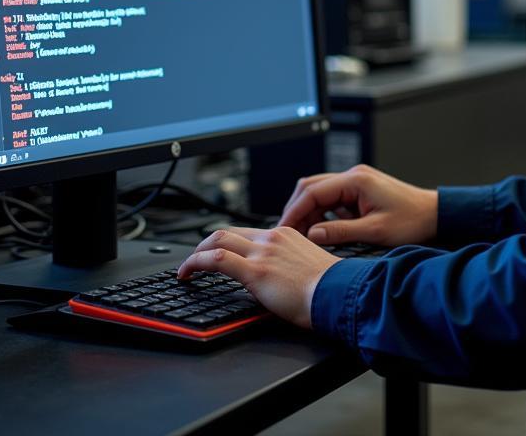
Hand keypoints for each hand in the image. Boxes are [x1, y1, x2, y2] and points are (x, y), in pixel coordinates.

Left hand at [177, 226, 338, 328]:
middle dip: (206, 242)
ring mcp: (262, 252)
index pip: (248, 232)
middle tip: (196, 257)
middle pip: (228, 231)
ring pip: (218, 239)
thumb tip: (279, 278)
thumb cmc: (330, 289)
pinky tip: (187, 273)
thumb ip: (290, 265)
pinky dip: (195, 262)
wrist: (339, 294)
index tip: (219, 252)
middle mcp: (272, 238)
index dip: (228, 242)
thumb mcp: (308, 267)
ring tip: (187, 267)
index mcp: (286, 235)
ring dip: (196, 252)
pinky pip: (216, 260)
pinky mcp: (255, 270)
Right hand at [278, 164, 437, 247]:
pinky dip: (323, 213)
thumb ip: (341, 232)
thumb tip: (312, 235)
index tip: (284, 229)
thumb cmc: (411, 221)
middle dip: (296, 210)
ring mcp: (356, 182)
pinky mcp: (360, 191)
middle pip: (311, 187)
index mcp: (355, 181)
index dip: (294, 211)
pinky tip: (321, 230)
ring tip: (302, 236)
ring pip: (320, 193)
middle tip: (288, 233)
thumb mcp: (375, 231)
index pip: (312, 192)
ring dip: (309, 212)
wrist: (435, 214)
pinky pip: (333, 199)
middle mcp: (353, 176)